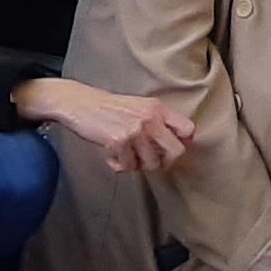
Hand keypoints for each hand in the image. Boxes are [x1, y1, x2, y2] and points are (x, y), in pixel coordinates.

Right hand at [19, 76, 193, 174]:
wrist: (81, 104)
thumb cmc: (110, 108)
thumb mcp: (140, 107)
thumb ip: (158, 121)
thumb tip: (178, 143)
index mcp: (158, 108)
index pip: (188, 129)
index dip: (183, 144)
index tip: (171, 151)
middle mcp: (151, 118)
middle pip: (176, 152)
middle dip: (165, 163)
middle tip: (152, 162)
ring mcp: (136, 130)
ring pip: (151, 164)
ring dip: (139, 166)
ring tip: (128, 158)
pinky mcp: (119, 141)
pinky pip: (128, 166)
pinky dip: (120, 166)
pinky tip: (113, 158)